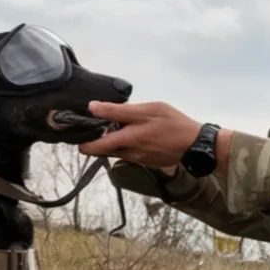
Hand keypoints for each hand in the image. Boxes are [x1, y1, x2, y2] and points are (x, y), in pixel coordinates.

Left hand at [78, 101, 201, 167]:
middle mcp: (128, 153)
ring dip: (109, 141)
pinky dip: (123, 144)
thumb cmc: (173, 123)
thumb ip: (119, 111)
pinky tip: (132, 132)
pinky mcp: (144, 162)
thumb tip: (94, 108)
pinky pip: (126, 153)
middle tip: (92, 126)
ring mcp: (136, 159)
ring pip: (114, 151)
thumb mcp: (148, 109)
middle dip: (93, 141)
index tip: (74, 130)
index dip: (80, 140)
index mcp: (127, 140)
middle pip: (100, 151)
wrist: (195, 145)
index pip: (93, 146)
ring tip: (114, 125)